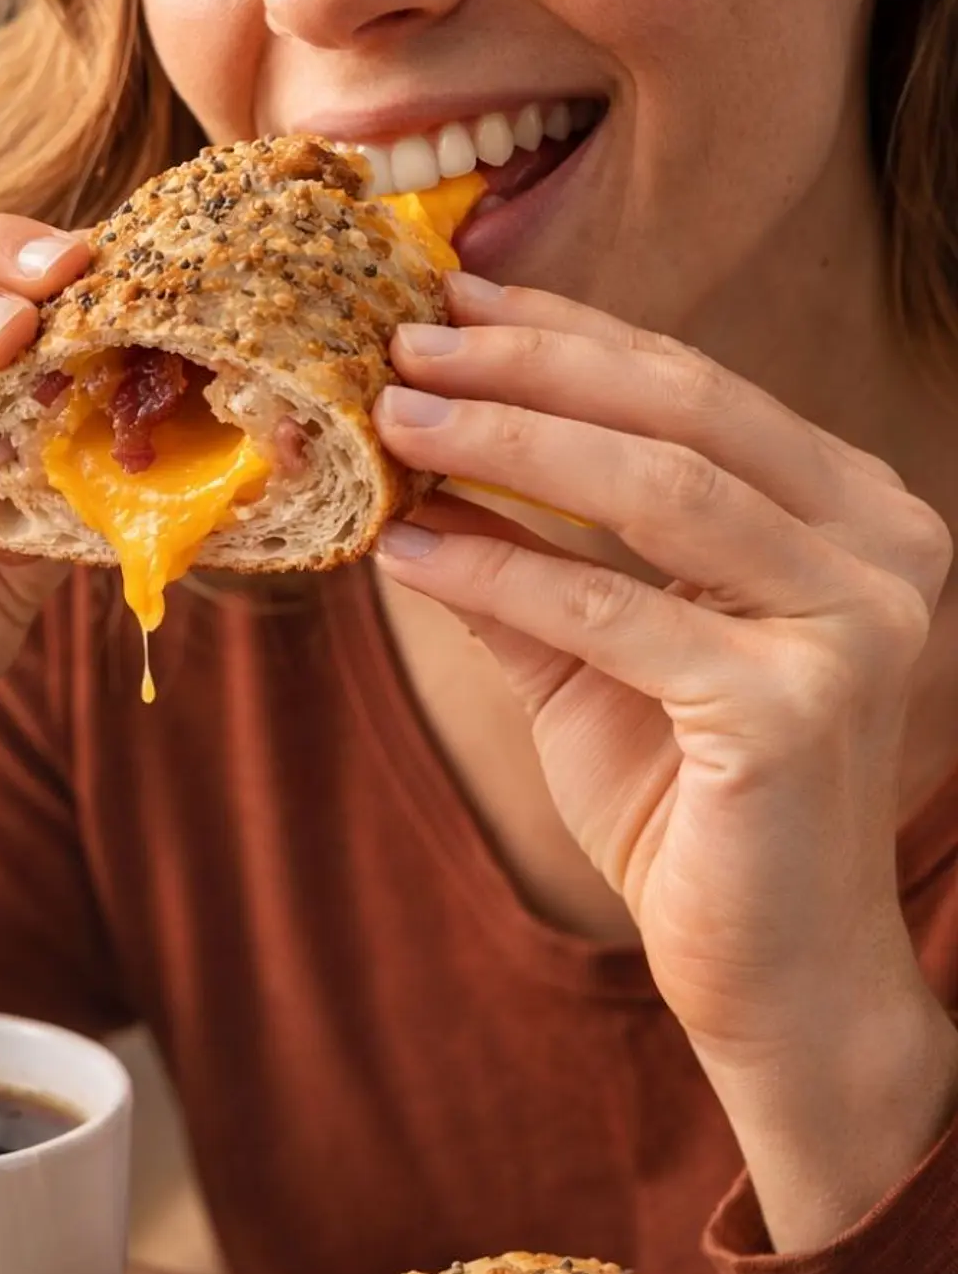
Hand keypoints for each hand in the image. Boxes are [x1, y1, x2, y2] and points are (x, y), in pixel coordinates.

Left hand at [373, 274, 953, 1077]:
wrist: (769, 970)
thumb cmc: (693, 809)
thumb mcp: (598, 658)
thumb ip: (529, 559)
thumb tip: (416, 468)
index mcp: (852, 513)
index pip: (696, 388)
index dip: (567, 335)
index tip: (450, 302)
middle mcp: (879, 548)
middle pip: (683, 411)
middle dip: (528, 368)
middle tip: (402, 344)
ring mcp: (851, 625)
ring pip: (658, 489)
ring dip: (504, 443)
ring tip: (393, 423)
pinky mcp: (791, 710)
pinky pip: (611, 614)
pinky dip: (498, 576)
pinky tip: (404, 551)